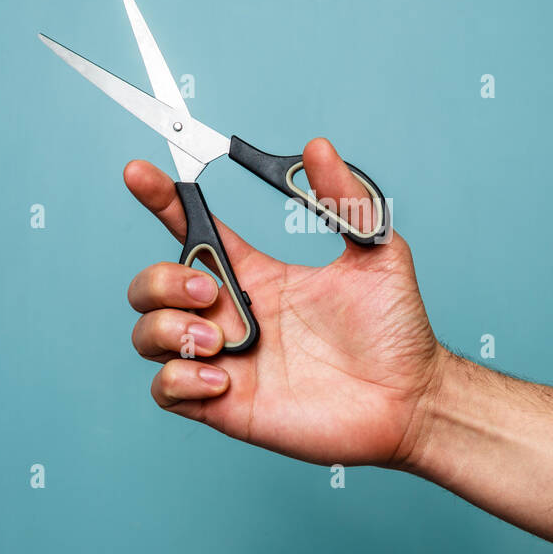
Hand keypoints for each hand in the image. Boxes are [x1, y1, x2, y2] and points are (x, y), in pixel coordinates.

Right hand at [124, 138, 444, 467]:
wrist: (411, 398)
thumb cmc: (396, 329)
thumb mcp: (376, 251)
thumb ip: (344, 199)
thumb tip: (317, 148)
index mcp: (256, 274)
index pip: (191, 229)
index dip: (161, 199)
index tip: (141, 173)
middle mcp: (232, 314)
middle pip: (150, 284)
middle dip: (163, 279)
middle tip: (213, 293)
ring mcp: (225, 360)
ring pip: (146, 335)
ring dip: (169, 328)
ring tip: (222, 341)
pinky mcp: (226, 405)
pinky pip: (165, 390)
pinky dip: (179, 378)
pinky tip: (225, 379)